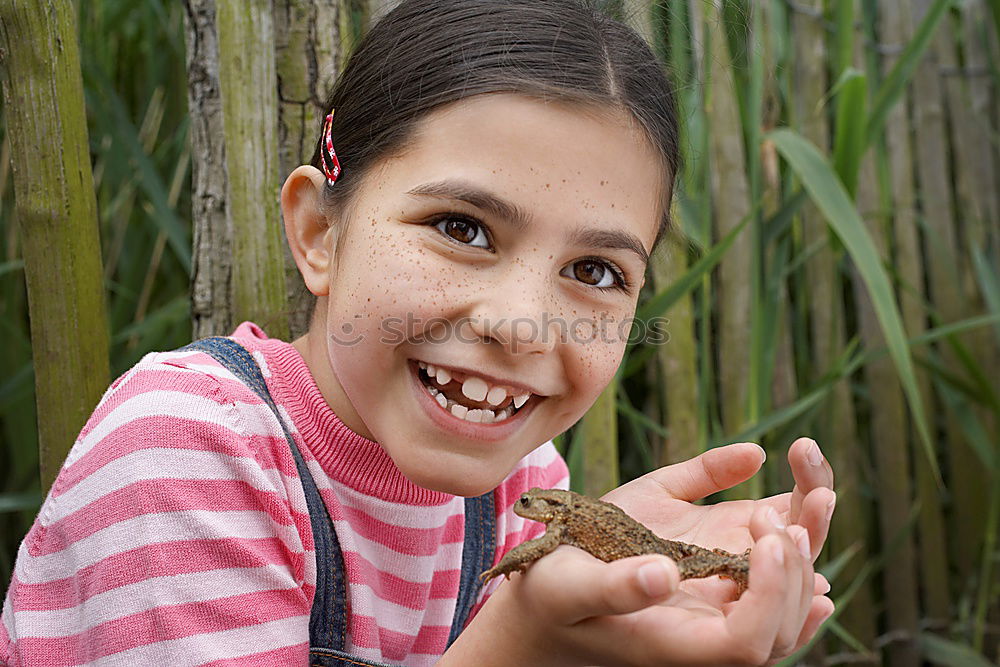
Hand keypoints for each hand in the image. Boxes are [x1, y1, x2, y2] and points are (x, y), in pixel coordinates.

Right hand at [444, 438, 834, 665]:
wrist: (550, 595)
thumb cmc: (551, 599)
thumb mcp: (569, 588)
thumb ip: (614, 586)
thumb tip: (663, 573)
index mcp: (680, 643)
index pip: (750, 642)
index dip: (775, 596)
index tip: (768, 537)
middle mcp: (711, 625)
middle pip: (787, 615)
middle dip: (800, 559)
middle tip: (785, 504)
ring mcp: (719, 595)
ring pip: (791, 586)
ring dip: (810, 533)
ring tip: (812, 479)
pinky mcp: (715, 561)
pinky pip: (771, 558)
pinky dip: (798, 528)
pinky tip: (810, 492)